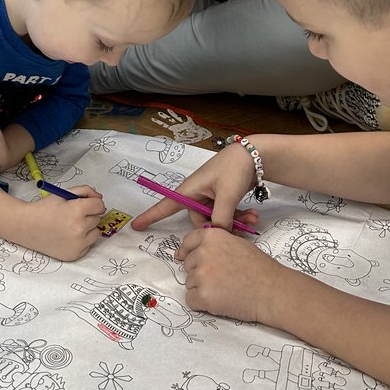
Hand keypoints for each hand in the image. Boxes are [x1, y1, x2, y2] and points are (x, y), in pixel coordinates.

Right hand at [25, 187, 105, 261]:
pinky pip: (88, 245)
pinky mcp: (75, 255)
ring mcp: (78, 244)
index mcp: (76, 210)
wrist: (27, 227)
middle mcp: (79, 228)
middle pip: (97, 218)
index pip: (99, 205)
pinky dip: (82, 241)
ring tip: (71, 226)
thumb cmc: (45, 209)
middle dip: (88, 215)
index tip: (86, 204)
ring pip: (96, 232)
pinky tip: (68, 236)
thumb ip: (85, 191)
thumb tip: (100, 199)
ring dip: (88, 228)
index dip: (94, 203)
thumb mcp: (63, 194)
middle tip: (72, 215)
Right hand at [130, 145, 257, 231]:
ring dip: (234, 223)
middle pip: (200, 222)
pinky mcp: (222, 198)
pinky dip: (239, 217)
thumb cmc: (233, 169)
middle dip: (220, 227)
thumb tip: (217, 235)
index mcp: (189, 190)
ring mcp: (210, 196)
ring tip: (252, 220)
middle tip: (241, 229)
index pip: (165, 206)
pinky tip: (253, 216)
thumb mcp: (227, 195)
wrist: (254, 155)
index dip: (150, 217)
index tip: (134, 226)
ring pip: (216, 219)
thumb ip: (220, 218)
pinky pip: (225, 214)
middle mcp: (197, 194)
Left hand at [177, 226, 280, 319]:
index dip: (187, 251)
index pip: (188, 242)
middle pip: (188, 265)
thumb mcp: (237, 243)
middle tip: (221, 278)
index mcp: (212, 236)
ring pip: (190, 283)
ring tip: (225, 289)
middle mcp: (203, 252)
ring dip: (202, 288)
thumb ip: (215, 244)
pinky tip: (220, 300)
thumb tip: (195, 250)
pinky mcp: (202, 296)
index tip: (183, 257)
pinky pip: (191, 300)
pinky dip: (202, 303)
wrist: (272, 291)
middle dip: (199, 272)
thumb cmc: (259, 268)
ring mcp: (202, 275)